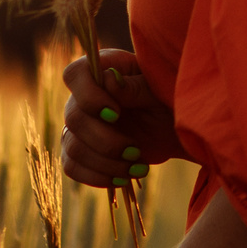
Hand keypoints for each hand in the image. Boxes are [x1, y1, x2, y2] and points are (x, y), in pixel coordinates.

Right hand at [60, 48, 183, 187]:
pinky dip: (97, 177)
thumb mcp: (159, 90)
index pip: (75, 74)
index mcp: (104, 69)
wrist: (174, 129)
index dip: (88, 96)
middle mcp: (85, 95)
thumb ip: (135, 86)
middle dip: (105, 141)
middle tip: (135, 151)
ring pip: (73, 146)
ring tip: (138, 168)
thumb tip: (108, 80)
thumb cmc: (169, 99)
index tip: (116, 113)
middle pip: (73, 118)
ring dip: (106, 163)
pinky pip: (72, 166)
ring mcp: (80, 124)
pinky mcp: (81, 149)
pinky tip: (122, 179)